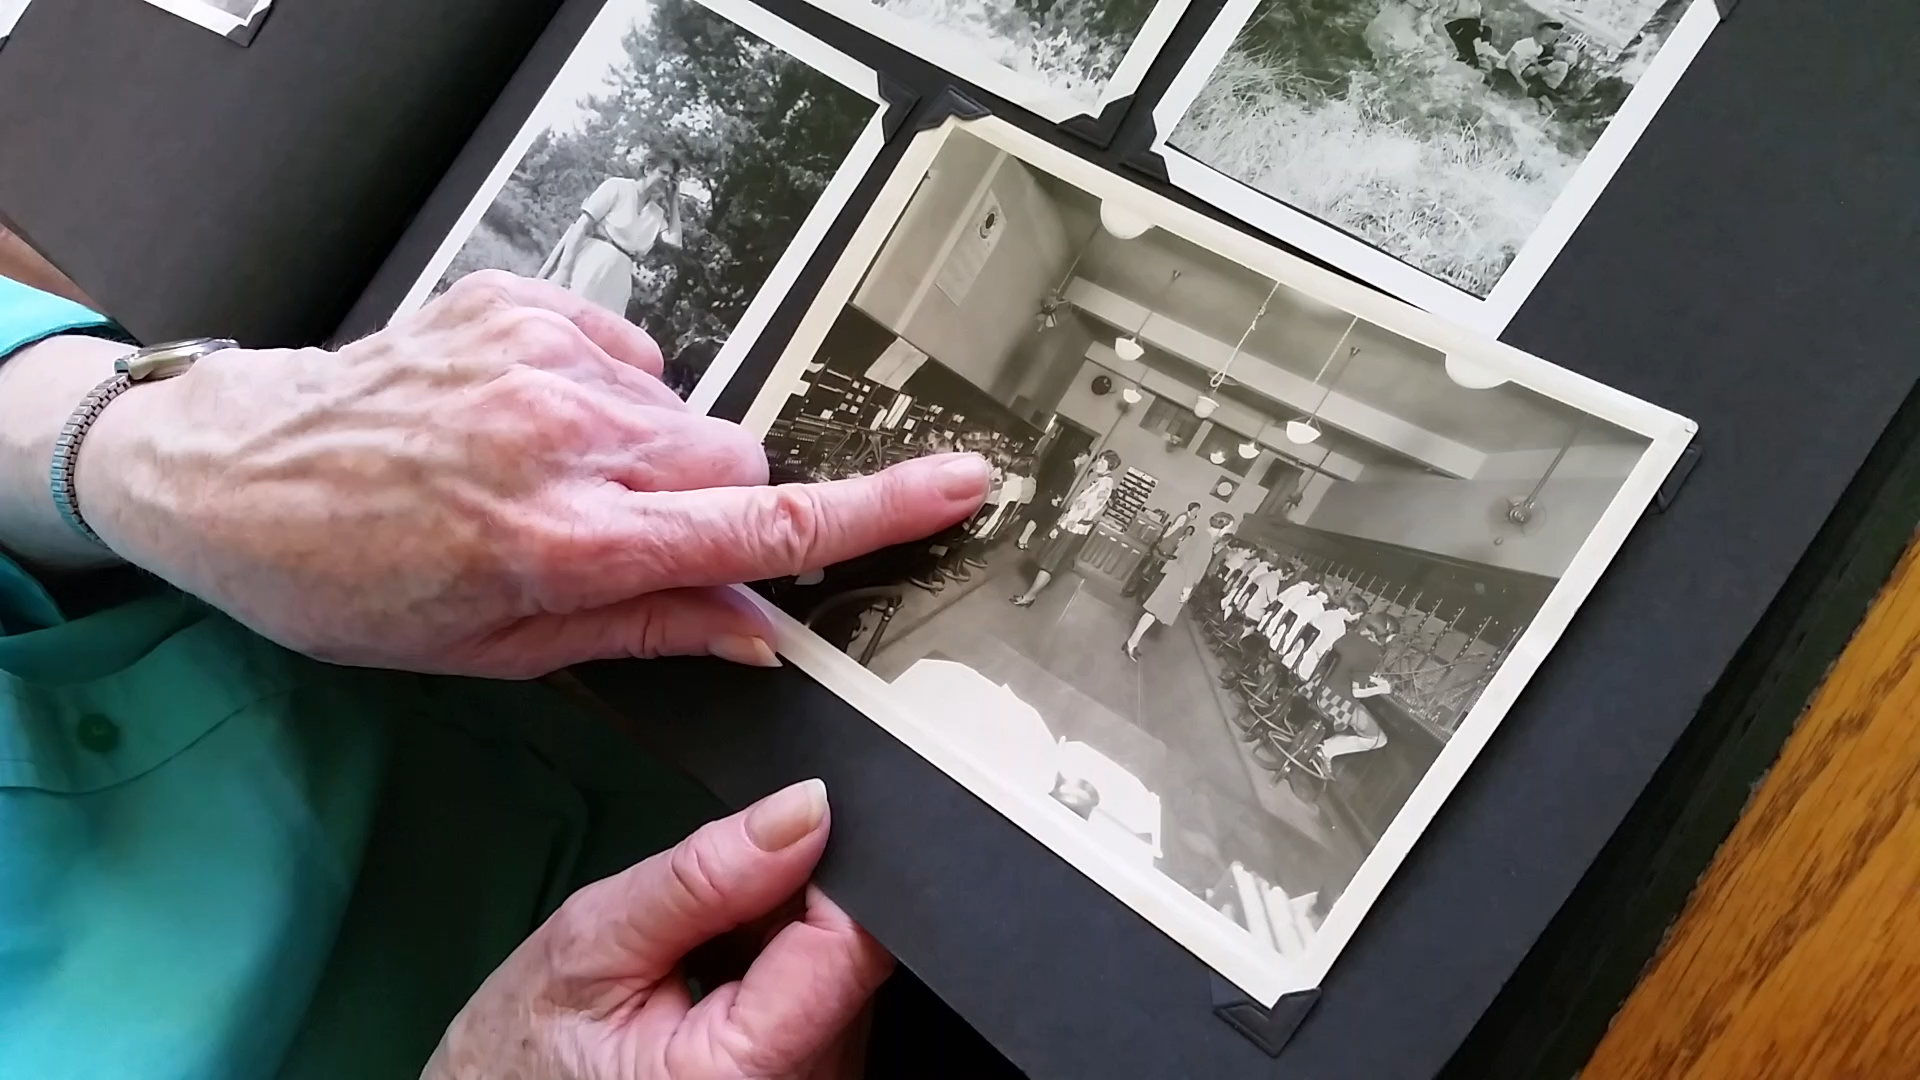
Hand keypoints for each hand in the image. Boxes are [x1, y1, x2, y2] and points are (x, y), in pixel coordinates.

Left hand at [80, 271, 990, 676]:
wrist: (231, 473)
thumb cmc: (345, 581)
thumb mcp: (498, 651)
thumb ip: (647, 632)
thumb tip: (754, 630)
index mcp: (567, 539)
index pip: (762, 525)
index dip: (878, 512)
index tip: (956, 484)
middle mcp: (566, 438)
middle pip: (738, 456)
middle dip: (716, 503)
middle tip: (628, 537)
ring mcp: (543, 358)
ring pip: (686, 409)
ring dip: (650, 454)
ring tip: (549, 478)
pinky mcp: (522, 305)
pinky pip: (628, 352)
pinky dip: (604, 396)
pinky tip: (527, 424)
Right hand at [426, 780, 892, 1079]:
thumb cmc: (523, 1051)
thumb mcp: (591, 942)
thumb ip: (702, 877)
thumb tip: (803, 809)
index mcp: (743, 1075)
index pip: (849, 944)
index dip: (822, 870)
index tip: (771, 839)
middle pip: (850, 955)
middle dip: (790, 905)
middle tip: (698, 922)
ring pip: (841, 972)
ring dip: (783, 939)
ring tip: (698, 957)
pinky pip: (826, 1000)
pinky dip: (779, 972)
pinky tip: (716, 982)